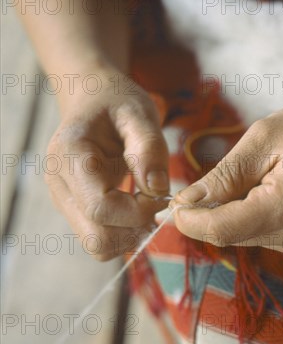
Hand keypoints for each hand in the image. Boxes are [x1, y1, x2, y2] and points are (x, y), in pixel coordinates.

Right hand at [45, 69, 169, 260]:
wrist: (94, 98)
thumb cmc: (117, 101)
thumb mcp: (139, 113)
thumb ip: (149, 148)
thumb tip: (158, 189)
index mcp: (70, 156)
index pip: (101, 208)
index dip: (138, 211)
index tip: (161, 194)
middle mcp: (60, 185)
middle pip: (97, 238)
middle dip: (135, 228)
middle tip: (157, 201)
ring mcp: (65, 201)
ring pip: (98, 244)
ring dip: (131, 232)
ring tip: (148, 200)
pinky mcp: (76, 209)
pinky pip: (101, 236)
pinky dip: (125, 230)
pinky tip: (138, 204)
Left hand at [171, 102, 282, 253]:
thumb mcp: (264, 138)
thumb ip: (223, 176)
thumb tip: (185, 203)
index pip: (220, 230)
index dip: (187, 220)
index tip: (168, 201)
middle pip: (226, 234)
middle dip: (204, 213)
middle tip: (199, 181)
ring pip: (238, 234)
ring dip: (225, 210)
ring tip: (246, 174)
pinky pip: (255, 231)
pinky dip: (243, 212)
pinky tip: (258, 187)